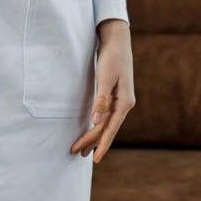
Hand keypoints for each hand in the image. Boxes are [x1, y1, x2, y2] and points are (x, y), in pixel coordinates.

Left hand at [71, 19, 134, 162]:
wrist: (117, 41)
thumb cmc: (112, 58)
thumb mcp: (105, 77)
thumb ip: (101, 100)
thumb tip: (96, 121)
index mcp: (124, 103)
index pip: (111, 129)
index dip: (102, 145)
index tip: (95, 159)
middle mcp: (124, 105)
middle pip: (107, 128)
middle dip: (92, 142)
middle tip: (76, 153)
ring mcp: (120, 101)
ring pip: (106, 124)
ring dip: (94, 136)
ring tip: (82, 149)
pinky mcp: (114, 97)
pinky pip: (105, 116)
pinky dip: (97, 126)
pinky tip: (91, 131)